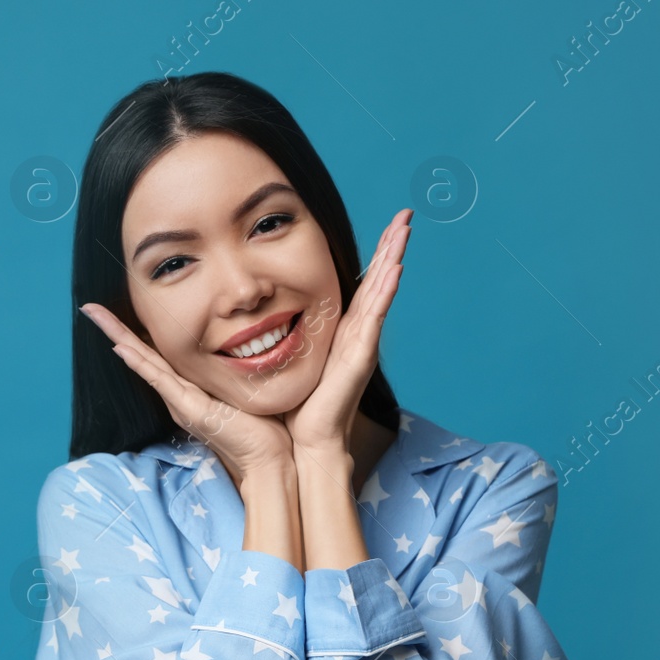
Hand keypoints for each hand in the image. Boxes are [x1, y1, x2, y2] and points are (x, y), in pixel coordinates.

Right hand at [79, 303, 294, 481]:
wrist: (267, 460)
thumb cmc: (262, 426)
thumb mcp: (242, 389)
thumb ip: (232, 371)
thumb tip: (243, 343)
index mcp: (189, 387)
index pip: (157, 353)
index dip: (136, 332)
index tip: (117, 311)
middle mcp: (178, 394)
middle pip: (141, 355)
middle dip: (115, 330)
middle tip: (91, 308)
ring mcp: (180, 402)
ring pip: (145, 363)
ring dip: (119, 338)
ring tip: (97, 317)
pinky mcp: (190, 409)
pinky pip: (160, 380)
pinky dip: (140, 363)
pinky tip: (122, 348)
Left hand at [283, 208, 411, 459]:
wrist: (304, 444)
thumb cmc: (294, 408)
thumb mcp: (286, 358)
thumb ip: (280, 334)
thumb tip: (254, 315)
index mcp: (340, 331)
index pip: (361, 285)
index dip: (375, 256)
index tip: (385, 227)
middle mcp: (356, 334)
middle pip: (378, 280)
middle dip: (392, 246)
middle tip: (405, 216)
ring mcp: (362, 344)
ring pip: (381, 292)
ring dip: (394, 259)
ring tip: (405, 230)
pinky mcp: (360, 357)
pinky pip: (374, 318)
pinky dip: (385, 293)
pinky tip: (395, 270)